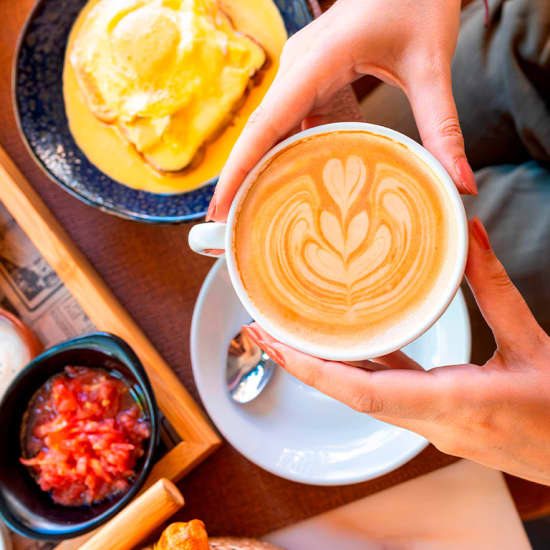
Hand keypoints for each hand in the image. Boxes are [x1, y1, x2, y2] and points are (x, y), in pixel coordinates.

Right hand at [208, 0, 477, 220]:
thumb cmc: (415, 2)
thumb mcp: (431, 64)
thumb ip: (442, 126)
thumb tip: (461, 183)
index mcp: (316, 63)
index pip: (265, 125)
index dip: (239, 169)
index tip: (219, 208)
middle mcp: (297, 70)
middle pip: (259, 134)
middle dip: (240, 179)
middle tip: (228, 228)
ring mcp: (300, 75)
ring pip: (273, 131)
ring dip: (262, 170)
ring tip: (253, 215)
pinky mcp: (312, 81)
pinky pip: (294, 124)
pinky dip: (290, 155)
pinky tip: (293, 185)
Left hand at [244, 218, 549, 485]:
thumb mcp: (532, 343)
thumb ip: (496, 288)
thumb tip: (468, 234)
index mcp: (456, 403)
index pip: (365, 393)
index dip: (314, 371)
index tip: (276, 345)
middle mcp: (433, 421)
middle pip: (349, 395)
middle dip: (301, 365)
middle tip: (262, 329)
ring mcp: (431, 427)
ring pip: (362, 396)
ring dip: (322, 369)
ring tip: (288, 335)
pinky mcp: (436, 422)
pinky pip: (386, 394)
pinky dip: (358, 371)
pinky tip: (342, 346)